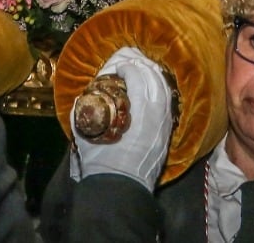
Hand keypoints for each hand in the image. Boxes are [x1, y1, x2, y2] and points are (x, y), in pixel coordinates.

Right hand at [70, 47, 172, 192]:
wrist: (118, 188)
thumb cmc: (99, 159)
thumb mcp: (85, 129)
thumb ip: (86, 106)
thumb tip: (87, 94)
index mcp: (137, 110)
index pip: (138, 77)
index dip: (128, 67)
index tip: (118, 68)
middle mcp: (156, 115)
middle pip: (155, 80)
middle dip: (143, 67)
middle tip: (132, 65)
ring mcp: (164, 126)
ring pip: (166, 92)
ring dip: (155, 79)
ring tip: (145, 73)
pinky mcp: (166, 136)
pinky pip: (169, 107)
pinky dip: (161, 94)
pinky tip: (153, 92)